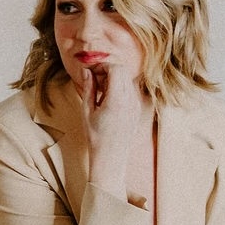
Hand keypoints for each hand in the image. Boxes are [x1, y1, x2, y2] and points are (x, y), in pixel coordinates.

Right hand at [81, 64, 146, 197]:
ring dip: (114, 79)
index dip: (102, 66)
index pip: (116, 69)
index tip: (91, 71)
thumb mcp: (87, 111)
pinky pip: (130, 90)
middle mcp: (130, 100)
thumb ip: (88, 88)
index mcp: (117, 100)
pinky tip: (108, 99)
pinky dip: (119, 88)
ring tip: (100, 91)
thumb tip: (87, 71)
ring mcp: (136, 104)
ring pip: (128, 79)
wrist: (111, 158)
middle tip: (94, 78)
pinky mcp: (137, 109)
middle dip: (108, 70)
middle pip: (123, 71)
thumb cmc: (95, 137)